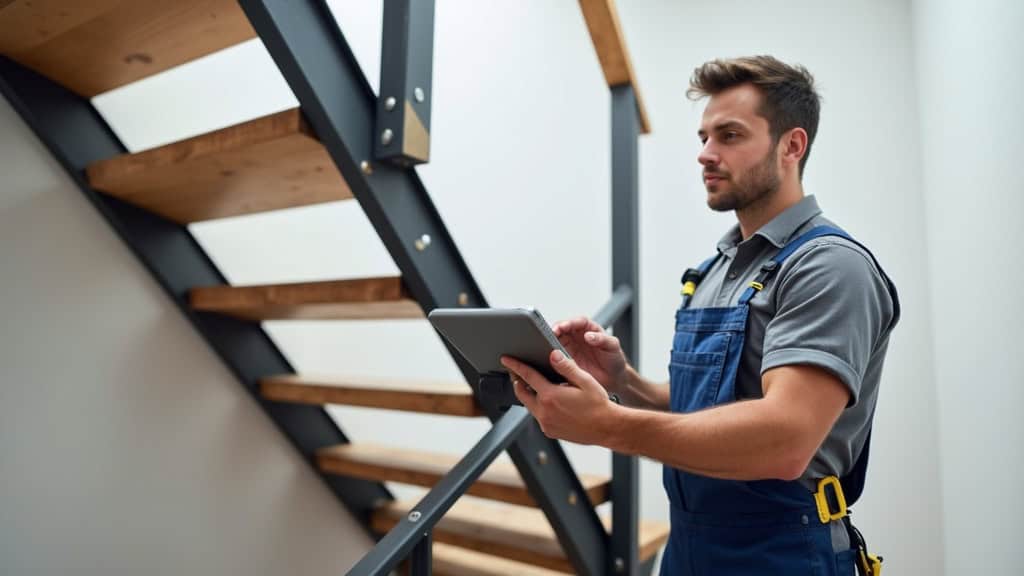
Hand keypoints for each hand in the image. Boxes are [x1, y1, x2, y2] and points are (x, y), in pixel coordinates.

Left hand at [501, 350, 618, 444]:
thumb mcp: (584, 381)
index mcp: (551, 396)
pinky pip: (538, 416)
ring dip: (529, 394)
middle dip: (517, 380)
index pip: (527, 376)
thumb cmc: (599, 404)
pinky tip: (548, 401)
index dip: (515, 365)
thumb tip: (552, 355)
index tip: (506, 359)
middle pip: (521, 392)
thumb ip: (566, 367)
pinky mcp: (549, 431)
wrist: (607, 428)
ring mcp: (545, 423)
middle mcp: (544, 411)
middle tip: (516, 371)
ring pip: (529, 405)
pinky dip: (538, 407)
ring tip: (534, 385)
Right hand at [552, 316, 627, 393]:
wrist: (613, 378)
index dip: (569, 322)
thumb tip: (588, 335)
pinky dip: (550, 355)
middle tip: (551, 334)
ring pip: (555, 340)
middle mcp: (576, 335)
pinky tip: (548, 357)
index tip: (563, 326)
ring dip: (549, 341)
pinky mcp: (565, 359)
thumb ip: (602, 339)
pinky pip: (555, 355)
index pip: (577, 322)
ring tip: (546, 345)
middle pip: (562, 328)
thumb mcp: (613, 346)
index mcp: (588, 328)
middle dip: (555, 330)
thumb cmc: (614, 359)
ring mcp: (569, 347)